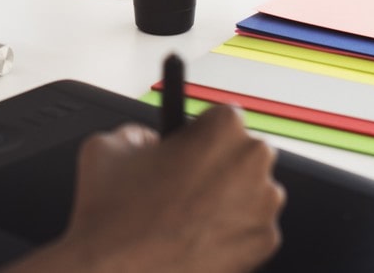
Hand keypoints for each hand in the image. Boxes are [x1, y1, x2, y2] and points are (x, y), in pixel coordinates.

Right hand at [12, 106, 285, 272]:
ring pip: (251, 191)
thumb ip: (140, 132)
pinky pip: (251, 228)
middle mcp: (253, 162)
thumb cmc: (116, 214)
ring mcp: (264, 205)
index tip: (188, 149)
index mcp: (223, 129)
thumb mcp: (108, 145)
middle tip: (184, 186)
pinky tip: (196, 237)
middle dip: (217, 166)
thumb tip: (150, 141)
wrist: (118, 272)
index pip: (222, 117)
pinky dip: (231, 232)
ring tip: (186, 216)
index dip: (200, 134)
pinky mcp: (265, 243)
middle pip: (242, 153)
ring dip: (227, 198)